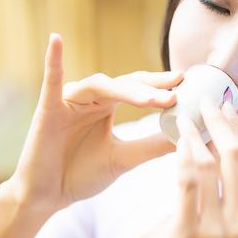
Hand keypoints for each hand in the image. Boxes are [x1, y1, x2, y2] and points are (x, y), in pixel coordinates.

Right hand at [7, 33, 183, 212]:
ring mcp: (69, 101)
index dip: (163, 85)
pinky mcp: (48, 108)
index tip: (189, 83)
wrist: (47, 197)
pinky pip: (51, 81)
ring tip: (153, 98)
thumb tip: (189, 136)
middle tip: (178, 84)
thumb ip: (152, 146)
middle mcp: (90, 98)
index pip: (139, 89)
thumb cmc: (81, 175)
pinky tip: (56, 40)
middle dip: (152, 85)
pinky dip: (53, 60)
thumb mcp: (124, 159)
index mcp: (107, 106)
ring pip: (101, 85)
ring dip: (128, 90)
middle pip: (125, 83)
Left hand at [137, 96, 237, 237]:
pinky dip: (181, 154)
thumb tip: (222, 167)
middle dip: (223, 123)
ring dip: (197, 133)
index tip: (226, 110)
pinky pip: (187, 181)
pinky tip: (174, 140)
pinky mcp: (190, 235)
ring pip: (211, 164)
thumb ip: (232, 210)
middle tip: (208, 99)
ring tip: (184, 114)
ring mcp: (220, 232)